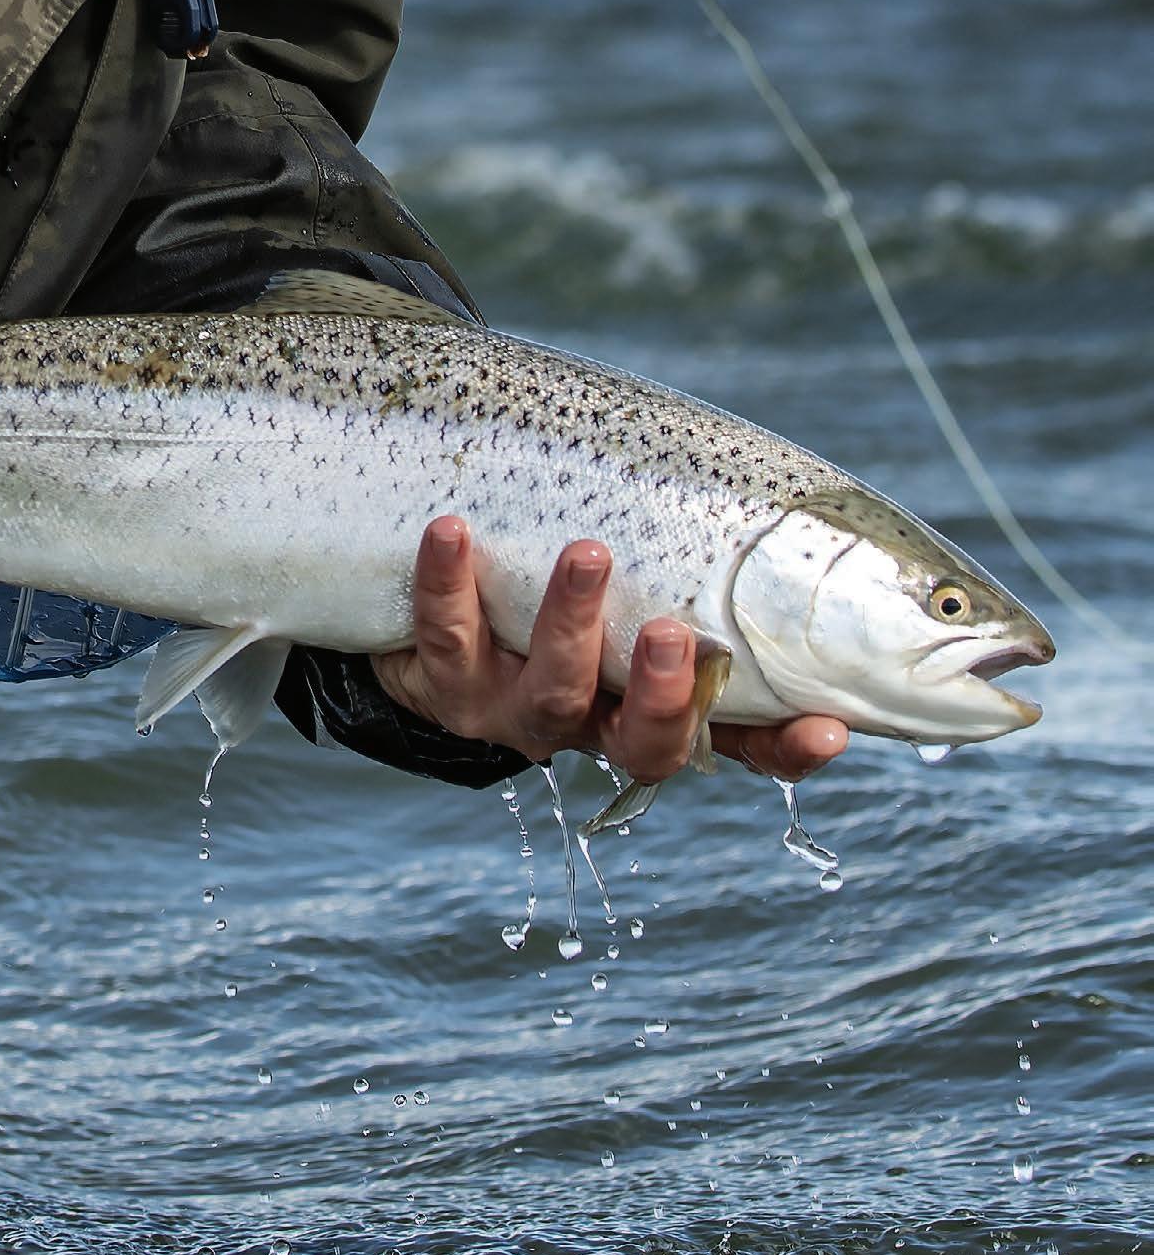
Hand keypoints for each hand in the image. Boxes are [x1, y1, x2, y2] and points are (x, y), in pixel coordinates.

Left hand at [371, 518, 847, 784]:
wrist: (425, 620)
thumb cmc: (554, 583)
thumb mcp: (633, 579)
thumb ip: (691, 563)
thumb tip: (781, 505)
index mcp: (651, 704)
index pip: (737, 740)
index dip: (783, 748)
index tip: (829, 730)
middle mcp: (591, 722)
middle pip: (640, 739)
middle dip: (662, 693)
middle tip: (675, 632)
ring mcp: (514, 711)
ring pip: (550, 690)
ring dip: (571, 623)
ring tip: (588, 554)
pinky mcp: (442, 683)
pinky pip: (447, 634)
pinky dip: (448, 582)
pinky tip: (452, 530)